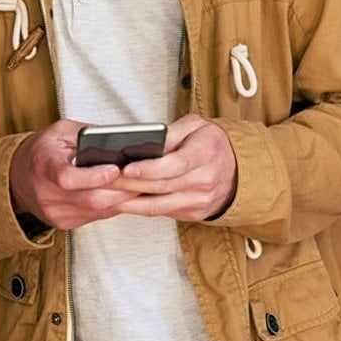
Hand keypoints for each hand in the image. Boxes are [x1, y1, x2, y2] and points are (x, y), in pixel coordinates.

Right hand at [8, 119, 135, 231]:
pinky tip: (125, 195)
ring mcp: (55, 213)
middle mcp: (46, 194)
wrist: (17, 177)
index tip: (115, 168)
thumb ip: (86, 134)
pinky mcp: (64, 223)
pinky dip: (112, 206)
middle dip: (121, 189)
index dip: (94, 176)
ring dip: (121, 199)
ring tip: (140, 185)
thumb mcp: (60, 132)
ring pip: (96, 211)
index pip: (67, 178)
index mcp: (43, 166)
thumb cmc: (42, 150)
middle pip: (89, 199)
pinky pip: (95, 217)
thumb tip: (118, 141)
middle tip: (144, 178)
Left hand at [109, 115, 237, 221]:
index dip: (149, 168)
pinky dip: (138, 208)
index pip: (174, 165)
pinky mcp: (193, 214)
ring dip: (128, 202)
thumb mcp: (195, 126)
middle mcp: (204, 181)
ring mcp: (199, 201)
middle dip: (128, 184)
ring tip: (103, 194)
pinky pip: (161, 212)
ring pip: (157, 206)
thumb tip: (142, 142)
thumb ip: (170, 133)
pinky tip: (120, 201)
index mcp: (206, 154)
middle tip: (102, 179)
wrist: (238, 170)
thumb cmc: (211, 143)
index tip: (126, 167)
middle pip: (161, 187)